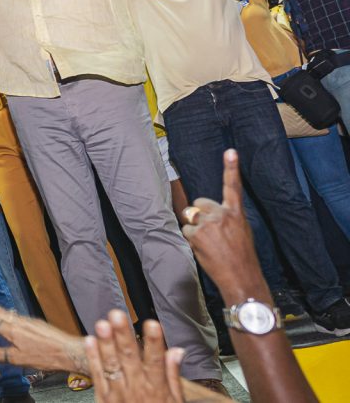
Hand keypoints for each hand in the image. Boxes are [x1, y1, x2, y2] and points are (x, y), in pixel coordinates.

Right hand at [0, 306, 87, 373]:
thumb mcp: (18, 359)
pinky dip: (4, 314)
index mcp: (12, 330)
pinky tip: (6, 317)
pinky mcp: (35, 322)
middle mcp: (18, 321)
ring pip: (5, 313)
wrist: (69, 351)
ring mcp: (28, 320)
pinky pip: (14, 315)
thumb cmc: (45, 357)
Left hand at [86, 311, 183, 402]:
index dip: (154, 343)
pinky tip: (89, 341)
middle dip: (123, 335)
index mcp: (156, 388)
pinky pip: (97, 376)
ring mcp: (119, 393)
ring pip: (111, 364)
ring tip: (102, 324)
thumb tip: (177, 351)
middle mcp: (137, 388)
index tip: (152, 324)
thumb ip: (173, 375)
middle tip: (118, 316)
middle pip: (129, 358)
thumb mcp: (175, 401)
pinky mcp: (104, 397)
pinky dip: (92, 358)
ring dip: (105, 343)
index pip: (156, 361)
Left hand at [181, 149, 258, 296]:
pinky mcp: (197, 234)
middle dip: (200, 214)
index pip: (233, 187)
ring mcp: (209, 224)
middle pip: (199, 203)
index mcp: (237, 213)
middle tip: (211, 233)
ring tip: (209, 244)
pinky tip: (204, 249)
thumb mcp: (242, 232)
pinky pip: (186, 231)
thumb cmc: (242, 257)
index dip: (231, 168)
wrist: (242, 277)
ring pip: (191, 217)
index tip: (230, 151)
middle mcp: (222, 215)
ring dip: (195, 228)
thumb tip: (211, 213)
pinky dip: (192, 240)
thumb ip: (228, 218)